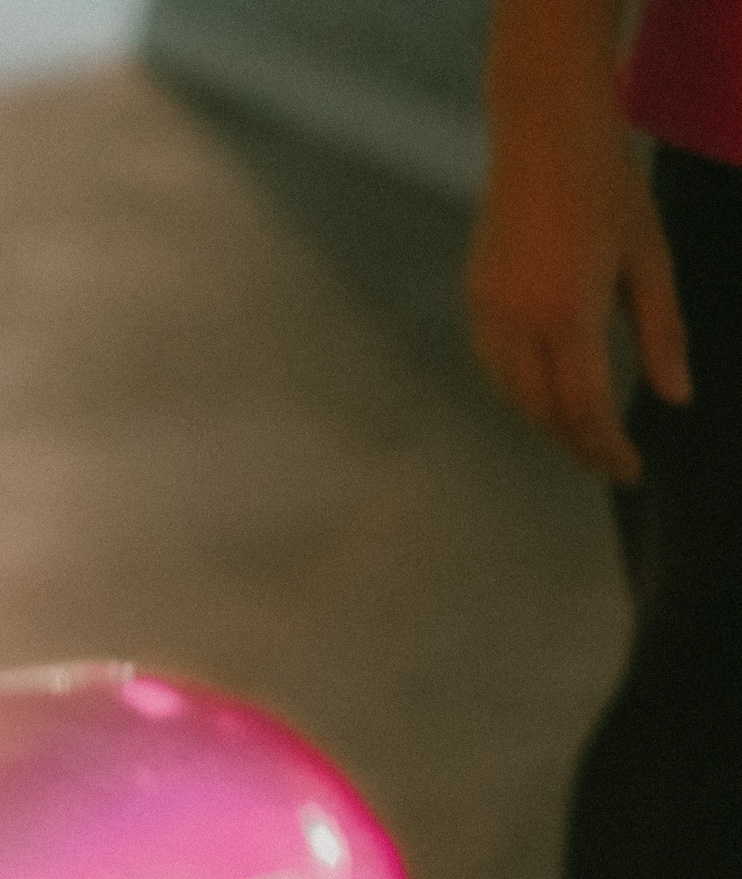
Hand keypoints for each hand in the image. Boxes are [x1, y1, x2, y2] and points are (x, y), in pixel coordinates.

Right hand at [464, 0, 689, 482]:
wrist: (543, 136)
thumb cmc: (609, 189)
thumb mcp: (651, 260)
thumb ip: (662, 333)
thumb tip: (674, 397)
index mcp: (568, 314)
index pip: (585, 406)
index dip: (606, 448)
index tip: (629, 473)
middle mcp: (518, 323)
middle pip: (541, 411)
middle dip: (575, 444)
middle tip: (608, 463)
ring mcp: (487, 313)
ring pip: (511, 395)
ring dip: (545, 423)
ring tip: (580, 435)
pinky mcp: (475, 300)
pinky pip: (495, 368)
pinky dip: (521, 393)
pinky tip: (546, 393)